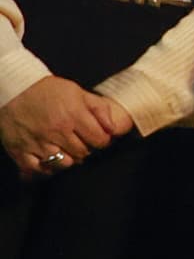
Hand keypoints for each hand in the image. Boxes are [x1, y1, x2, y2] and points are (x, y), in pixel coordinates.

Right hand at [1, 74, 125, 178]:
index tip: (97, 138)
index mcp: (73, 116)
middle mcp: (57, 131)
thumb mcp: (78, 92)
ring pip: (64, 164)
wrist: (14, 89)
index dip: (102, 140)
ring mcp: (38, 142)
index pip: (100, 141)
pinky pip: (38, 169)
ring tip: (64, 149)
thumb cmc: (47, 90)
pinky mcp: (20, 150)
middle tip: (79, 142)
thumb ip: (99, 109)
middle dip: (85, 149)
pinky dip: (45, 168)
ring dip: (68, 159)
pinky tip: (48, 159)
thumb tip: (114, 129)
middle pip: (83, 154)